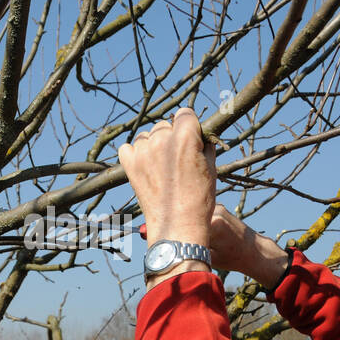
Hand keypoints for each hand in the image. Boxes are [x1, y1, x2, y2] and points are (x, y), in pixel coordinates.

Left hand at [117, 107, 214, 249]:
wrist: (178, 225)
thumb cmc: (199, 200)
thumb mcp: (212, 168)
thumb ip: (206, 146)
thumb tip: (202, 137)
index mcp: (185, 138)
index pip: (185, 113)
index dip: (189, 125)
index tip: (190, 136)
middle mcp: (162, 140)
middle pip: (165, 125)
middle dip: (171, 137)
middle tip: (177, 158)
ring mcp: (143, 152)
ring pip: (146, 135)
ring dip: (153, 145)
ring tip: (161, 165)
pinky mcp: (130, 165)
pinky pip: (127, 148)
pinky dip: (134, 153)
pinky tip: (145, 165)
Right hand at [139, 204, 290, 287]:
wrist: (255, 249)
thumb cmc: (232, 258)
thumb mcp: (207, 257)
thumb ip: (185, 249)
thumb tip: (163, 247)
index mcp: (213, 224)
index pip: (181, 223)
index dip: (162, 227)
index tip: (142, 231)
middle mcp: (213, 209)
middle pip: (181, 212)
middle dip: (163, 218)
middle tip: (142, 229)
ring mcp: (216, 204)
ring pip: (188, 208)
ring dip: (174, 216)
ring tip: (158, 225)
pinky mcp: (216, 204)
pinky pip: (195, 207)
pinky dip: (185, 214)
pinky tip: (176, 222)